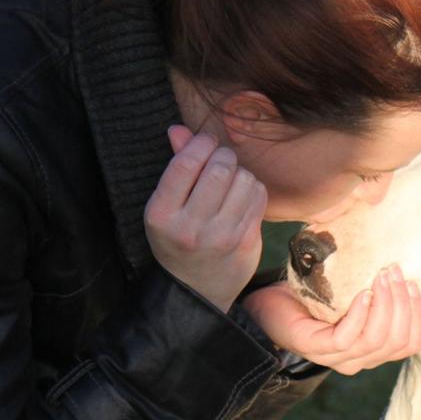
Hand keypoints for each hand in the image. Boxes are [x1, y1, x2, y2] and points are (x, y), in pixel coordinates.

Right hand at [145, 126, 267, 311]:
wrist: (196, 290)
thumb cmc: (178, 240)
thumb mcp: (165, 206)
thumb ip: (175, 165)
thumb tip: (179, 129)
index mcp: (162, 215)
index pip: (187, 163)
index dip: (201, 144)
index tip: (205, 143)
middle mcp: (191, 227)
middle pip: (220, 168)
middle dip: (223, 157)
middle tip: (221, 162)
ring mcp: (221, 237)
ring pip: (244, 179)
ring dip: (240, 173)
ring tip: (230, 184)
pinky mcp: (246, 242)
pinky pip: (258, 196)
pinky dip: (252, 189)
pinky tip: (241, 198)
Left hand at [243, 265, 420, 375]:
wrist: (270, 304)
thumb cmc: (313, 297)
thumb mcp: (351, 293)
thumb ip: (376, 291)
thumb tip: (401, 265)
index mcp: (372, 350)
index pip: (410, 344)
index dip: (417, 314)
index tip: (412, 283)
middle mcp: (358, 360)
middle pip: (397, 341)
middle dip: (402, 303)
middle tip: (393, 271)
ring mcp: (336, 358)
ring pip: (376, 340)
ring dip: (384, 304)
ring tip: (380, 276)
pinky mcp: (316, 348)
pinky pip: (347, 339)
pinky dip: (360, 314)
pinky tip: (362, 293)